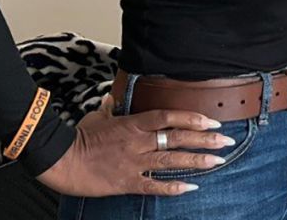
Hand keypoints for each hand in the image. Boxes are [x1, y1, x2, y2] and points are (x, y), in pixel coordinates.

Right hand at [37, 95, 231, 196]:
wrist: (60, 159)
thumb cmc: (77, 136)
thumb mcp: (96, 117)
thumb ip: (110, 109)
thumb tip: (111, 99)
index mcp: (133, 123)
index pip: (169, 116)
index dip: (193, 118)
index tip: (212, 120)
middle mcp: (138, 141)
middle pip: (178, 137)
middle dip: (205, 138)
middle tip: (226, 140)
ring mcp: (134, 162)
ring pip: (172, 160)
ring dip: (197, 160)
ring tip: (218, 160)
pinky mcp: (126, 182)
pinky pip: (154, 185)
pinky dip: (173, 187)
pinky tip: (191, 187)